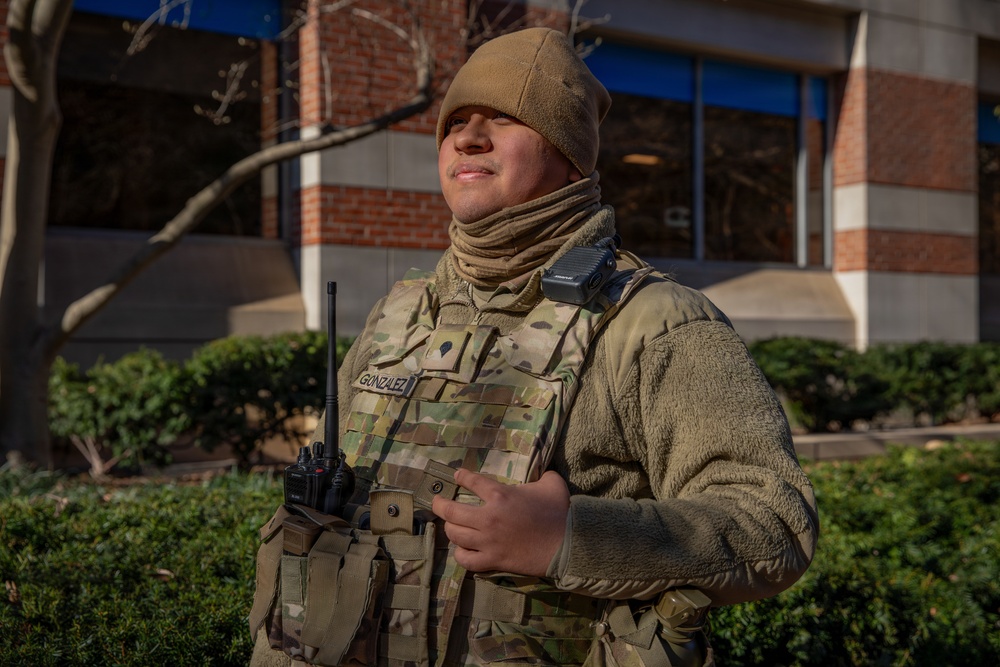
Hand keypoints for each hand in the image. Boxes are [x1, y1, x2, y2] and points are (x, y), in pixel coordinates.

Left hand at [431, 469, 569, 575]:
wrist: (568, 544)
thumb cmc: (559, 511)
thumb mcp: (552, 483)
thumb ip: (542, 474)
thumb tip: (541, 473)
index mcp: (501, 495)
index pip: (473, 482)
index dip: (462, 477)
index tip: (456, 475)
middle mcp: (488, 518)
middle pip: (452, 511)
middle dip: (440, 505)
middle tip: (437, 502)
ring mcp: (488, 541)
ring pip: (455, 535)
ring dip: (450, 528)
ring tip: (450, 525)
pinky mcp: (493, 560)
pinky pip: (466, 560)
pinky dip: (461, 554)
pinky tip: (462, 549)